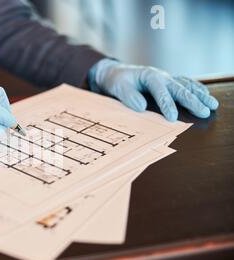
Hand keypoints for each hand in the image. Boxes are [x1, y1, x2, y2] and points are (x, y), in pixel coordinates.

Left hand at [88, 59, 218, 121]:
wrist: (117, 72)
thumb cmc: (117, 80)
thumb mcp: (118, 87)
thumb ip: (129, 96)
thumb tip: (141, 107)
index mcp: (149, 75)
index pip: (160, 91)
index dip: (167, 104)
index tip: (172, 118)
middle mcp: (161, 75)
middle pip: (179, 88)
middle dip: (192, 101)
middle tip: (203, 112)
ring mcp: (167, 78)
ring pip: (186, 85)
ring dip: (200, 95)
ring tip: (212, 106)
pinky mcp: (168, 81)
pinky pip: (186, 84)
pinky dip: (197, 89)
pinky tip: (206, 96)